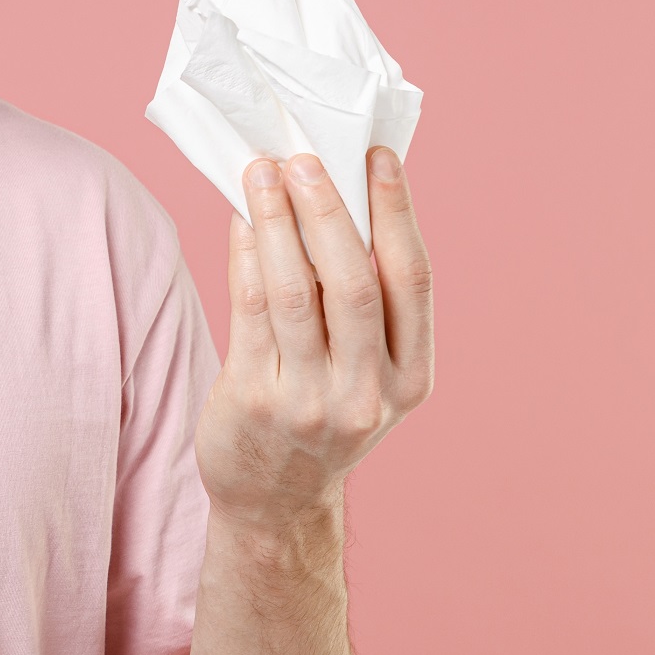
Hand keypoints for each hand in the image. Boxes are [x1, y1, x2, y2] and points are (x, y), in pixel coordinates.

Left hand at [196, 148, 434, 526]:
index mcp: (412, 377)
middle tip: (304, 157)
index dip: (397, 212)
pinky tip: (241, 220)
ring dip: (277, 224)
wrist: (274, 499)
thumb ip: (362, 300)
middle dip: (329, 211)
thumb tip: (336, 194)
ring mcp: (310, 400)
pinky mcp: (254, 399)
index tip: (377, 156)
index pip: (413, 280)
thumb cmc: (319, 411)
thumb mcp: (366, 371)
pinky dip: (245, 257)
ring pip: (294, 292)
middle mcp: (368, 392)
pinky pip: (249, 311)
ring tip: (261, 173)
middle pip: (354, 282)